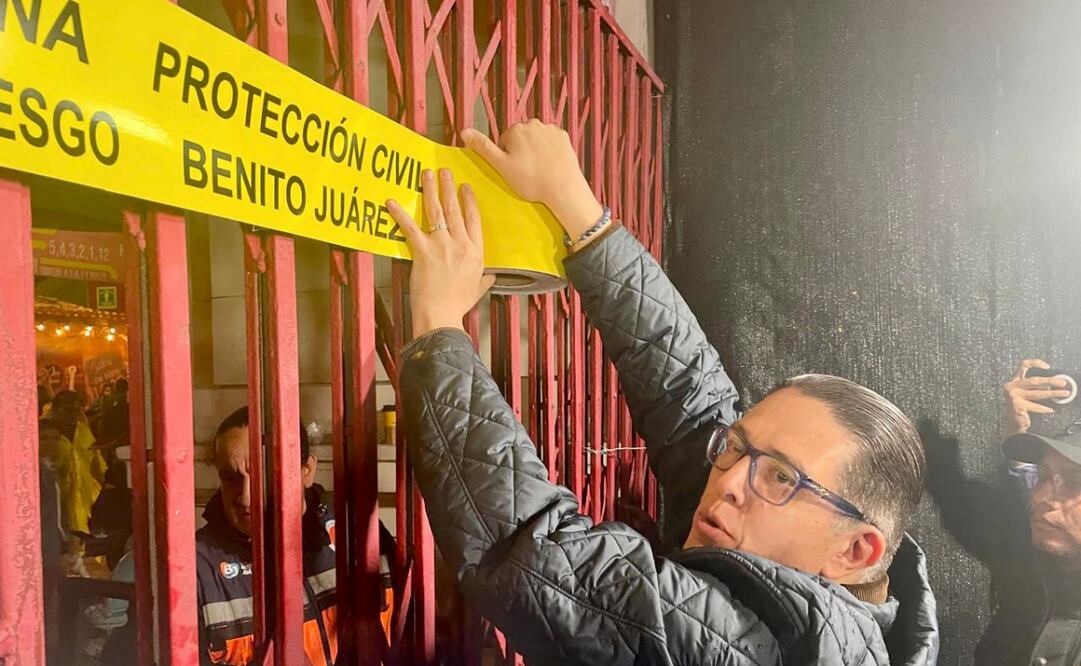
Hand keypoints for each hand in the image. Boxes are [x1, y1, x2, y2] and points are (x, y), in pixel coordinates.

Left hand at [387, 169, 495, 337]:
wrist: (441, 314)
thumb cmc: (458, 305)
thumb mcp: (477, 290)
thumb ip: (485, 280)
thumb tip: (493, 276)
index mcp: (475, 252)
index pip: (473, 219)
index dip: (469, 201)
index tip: (466, 187)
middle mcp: (460, 244)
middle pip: (454, 209)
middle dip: (449, 187)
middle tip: (445, 171)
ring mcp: (441, 245)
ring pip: (436, 211)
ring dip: (431, 190)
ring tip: (427, 174)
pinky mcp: (422, 250)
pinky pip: (410, 228)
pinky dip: (399, 214)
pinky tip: (391, 202)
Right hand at [462, 121, 603, 238]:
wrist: (563, 188)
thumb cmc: (531, 180)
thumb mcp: (501, 166)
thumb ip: (483, 147)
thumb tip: (464, 131)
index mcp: (515, 129)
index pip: (504, 142)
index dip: (507, 158)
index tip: (515, 170)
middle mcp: (533, 123)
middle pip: (520, 138)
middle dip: (521, 152)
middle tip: (527, 172)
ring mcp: (550, 129)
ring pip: (536, 140)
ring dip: (535, 151)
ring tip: (539, 170)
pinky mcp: (564, 136)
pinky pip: (551, 142)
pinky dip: (549, 151)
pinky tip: (550, 165)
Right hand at [1003, 358, 1071, 434]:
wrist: (1010, 423)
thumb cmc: (1019, 407)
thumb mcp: (1022, 393)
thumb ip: (1033, 387)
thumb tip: (1052, 383)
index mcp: (1014, 382)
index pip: (1023, 366)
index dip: (1035, 363)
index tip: (1048, 367)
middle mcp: (1012, 387)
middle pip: (1034, 380)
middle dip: (1051, 381)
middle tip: (1063, 383)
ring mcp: (1014, 397)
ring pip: (1037, 393)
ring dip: (1053, 393)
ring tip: (1064, 394)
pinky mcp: (1017, 407)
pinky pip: (1035, 407)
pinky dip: (1044, 409)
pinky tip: (1051, 410)